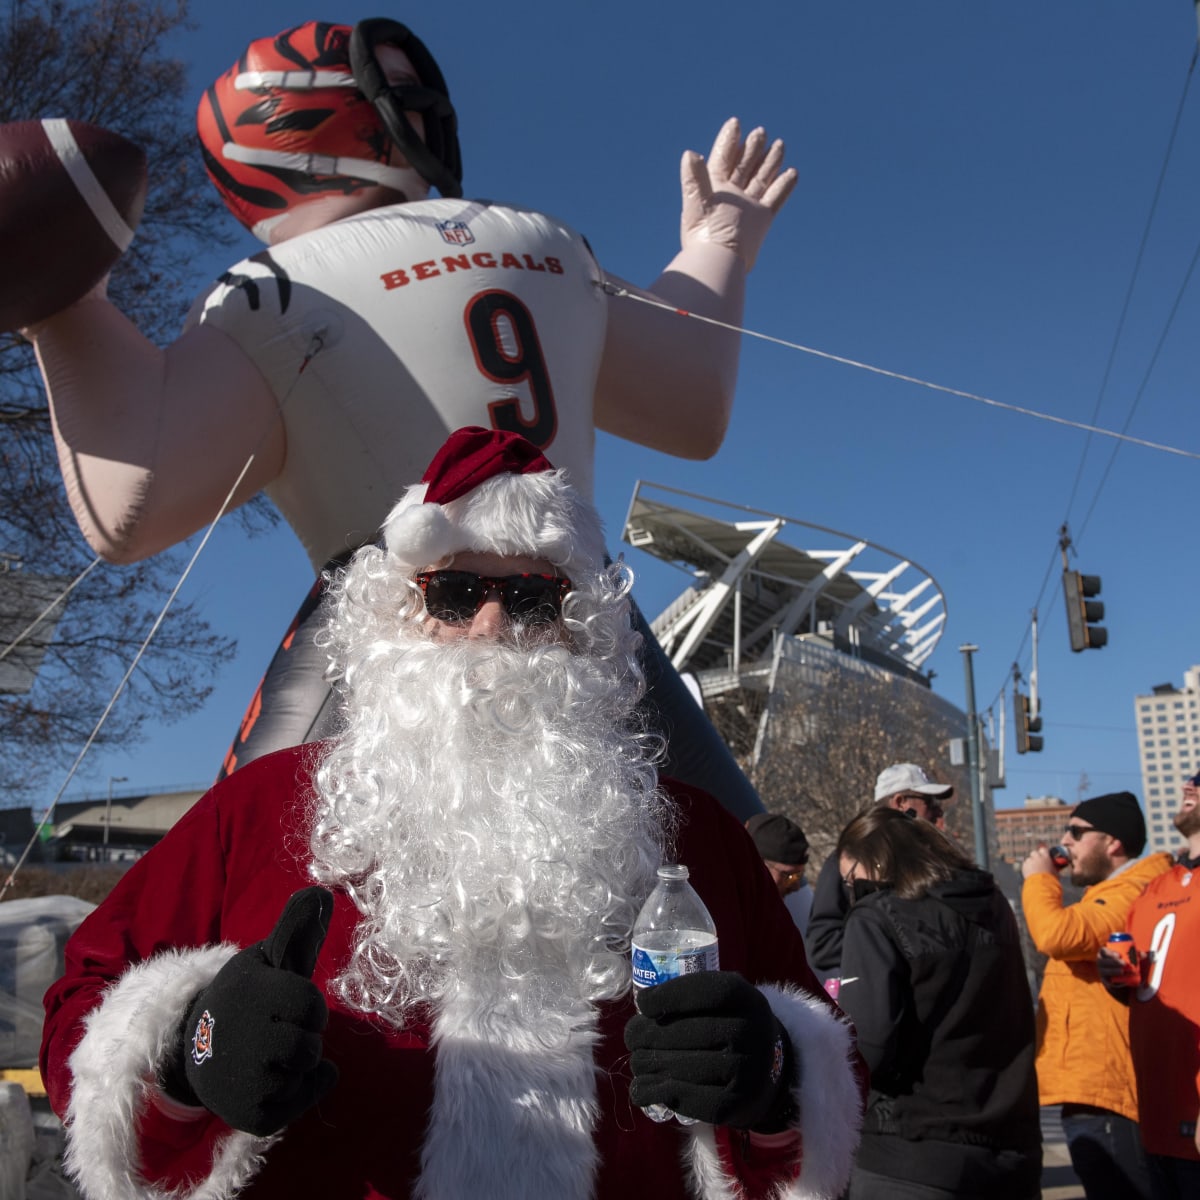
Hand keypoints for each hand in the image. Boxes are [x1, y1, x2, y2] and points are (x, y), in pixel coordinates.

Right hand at [161, 887, 338, 1136]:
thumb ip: (296, 929)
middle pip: (310, 1043)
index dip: (307, 1005)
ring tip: (271, 1052)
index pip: (310, 1005)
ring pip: (306, 1070)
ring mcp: (243, 1081)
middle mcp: (242, 1039)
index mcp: (249, 995)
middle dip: (304, 1034)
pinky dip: (301, 1089)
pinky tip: (274, 1077)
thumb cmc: (244, 999)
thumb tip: (321, 892)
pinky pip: (302, 1100)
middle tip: (276, 1030)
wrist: (195, 1050)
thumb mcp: (265, 959)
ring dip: (301, 1061)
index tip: (285, 1004)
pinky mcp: (249, 1114)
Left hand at [624, 971, 794, 1130]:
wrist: (771, 1070)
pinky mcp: (737, 1105)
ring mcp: (748, 1071)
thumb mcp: (724, 1001)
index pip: (704, 992)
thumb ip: (692, 995)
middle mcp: (752, 1032)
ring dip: (648, 1065)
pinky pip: (688, 1099)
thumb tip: (642, 1007)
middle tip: (632, 1038)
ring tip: (638, 1061)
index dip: (668, 996)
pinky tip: (642, 1089)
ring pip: (681, 1067)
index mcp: (747, 999)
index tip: (642, 1004)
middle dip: (648, 1035)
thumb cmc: (732, 1025)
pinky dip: (657, 1093)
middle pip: (685, 1032)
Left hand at [680, 117, 797, 270]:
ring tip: (779, 144)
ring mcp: (748, 206)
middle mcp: (732, 195)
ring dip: (770, 162)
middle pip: (744, 166)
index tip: (736, 123)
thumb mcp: (698, 201)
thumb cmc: (705, 235)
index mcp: (713, 188)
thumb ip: (695, 178)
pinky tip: (792, 172)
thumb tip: (690, 154)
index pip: (722, 158)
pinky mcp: (762, 219)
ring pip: (761, 178)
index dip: (729, 140)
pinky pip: (775, 198)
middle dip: (752, 148)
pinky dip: (784, 186)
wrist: (720, 261)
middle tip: (760, 132)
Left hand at [1022, 845, 1055, 878]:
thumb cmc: (1050, 879)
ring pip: (1029, 859)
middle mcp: (1037, 857)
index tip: (1043, 855)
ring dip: (1031, 862)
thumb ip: (1053, 866)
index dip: (1043, 852)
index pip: (1043, 849)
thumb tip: (1055, 865)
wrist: (1041, 884)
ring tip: (1034, 870)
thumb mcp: (1055, 871)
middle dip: (1035, 856)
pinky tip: (1030, 872)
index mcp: (1046, 857)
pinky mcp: (1024, 865)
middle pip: (1034, 852)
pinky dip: (1027, 867)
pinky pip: (1025, 864)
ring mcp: (1030, 861)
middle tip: (1037, 862)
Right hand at [1096, 946, 1133, 990]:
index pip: (1104, 951)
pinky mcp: (1104, 980)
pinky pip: (1106, 980)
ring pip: (1105, 971)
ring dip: (1113, 971)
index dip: (1110, 952)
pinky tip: (1114, 981)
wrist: (1116, 975)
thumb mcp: (1126, 956)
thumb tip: (1143, 955)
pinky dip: (1110, 981)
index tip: (1119, 955)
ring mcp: (1102, 971)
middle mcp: (1100, 961)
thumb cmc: (1121, 961)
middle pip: (1104, 961)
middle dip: (1114, 962)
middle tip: (1124, 963)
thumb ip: (1134, 954)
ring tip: (1122, 971)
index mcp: (1103, 953)